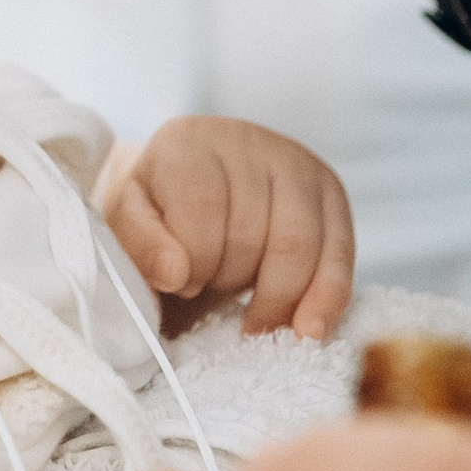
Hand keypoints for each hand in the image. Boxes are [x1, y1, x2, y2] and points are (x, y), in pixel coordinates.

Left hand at [98, 117, 355, 340]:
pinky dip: (327, 298)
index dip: (194, 261)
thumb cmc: (157, 216)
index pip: (202, 210)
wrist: (189, 196)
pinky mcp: (329, 192)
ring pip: (300, 245)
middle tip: (212, 298)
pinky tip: (309, 331)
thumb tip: (175, 273)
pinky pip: (340, 252)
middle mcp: (246, 140)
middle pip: (253, 231)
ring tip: (254, 325)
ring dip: (278, 298)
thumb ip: (141, 246)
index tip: (181, 285)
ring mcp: (295, 162)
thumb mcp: (129, 227)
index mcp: (188, 141)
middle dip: (232, 280)